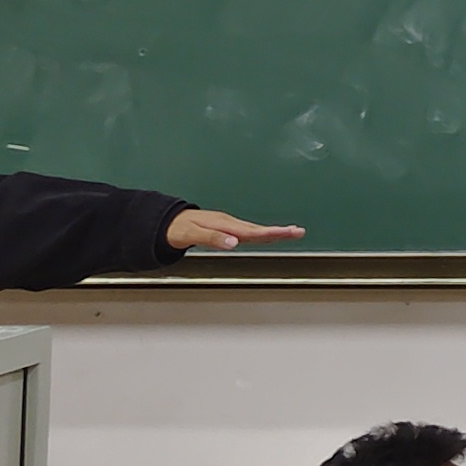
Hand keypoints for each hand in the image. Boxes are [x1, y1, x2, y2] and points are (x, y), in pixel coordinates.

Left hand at [167, 209, 303, 252]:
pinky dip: (261, 232)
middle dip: (280, 231)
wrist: (167, 222)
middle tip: (298, 231)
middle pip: (258, 228)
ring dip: (273, 231)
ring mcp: (228, 225)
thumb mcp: (192, 234)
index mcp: (224, 224)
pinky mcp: (226, 227)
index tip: (287, 232)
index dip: (271, 233)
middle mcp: (229, 223)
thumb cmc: (177, 228)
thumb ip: (213, 239)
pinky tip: (266, 234)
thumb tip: (234, 243)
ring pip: (255, 228)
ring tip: (290, 232)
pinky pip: (247, 230)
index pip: (251, 231)